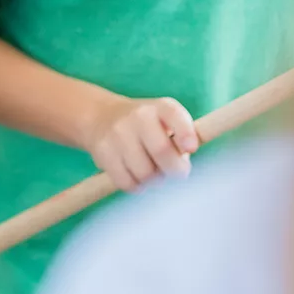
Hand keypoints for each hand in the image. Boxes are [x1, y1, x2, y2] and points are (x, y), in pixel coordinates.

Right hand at [84, 95, 199, 191]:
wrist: (102, 117)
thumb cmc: (146, 125)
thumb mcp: (166, 120)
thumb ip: (182, 137)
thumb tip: (183, 159)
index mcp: (160, 107)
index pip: (175, 115)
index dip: (186, 134)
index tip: (191, 149)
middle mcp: (138, 116)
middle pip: (162, 151)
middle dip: (176, 169)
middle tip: (176, 171)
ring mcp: (118, 134)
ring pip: (145, 173)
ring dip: (155, 179)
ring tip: (153, 171)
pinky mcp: (103, 152)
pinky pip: (127, 182)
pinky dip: (136, 185)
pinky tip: (136, 175)